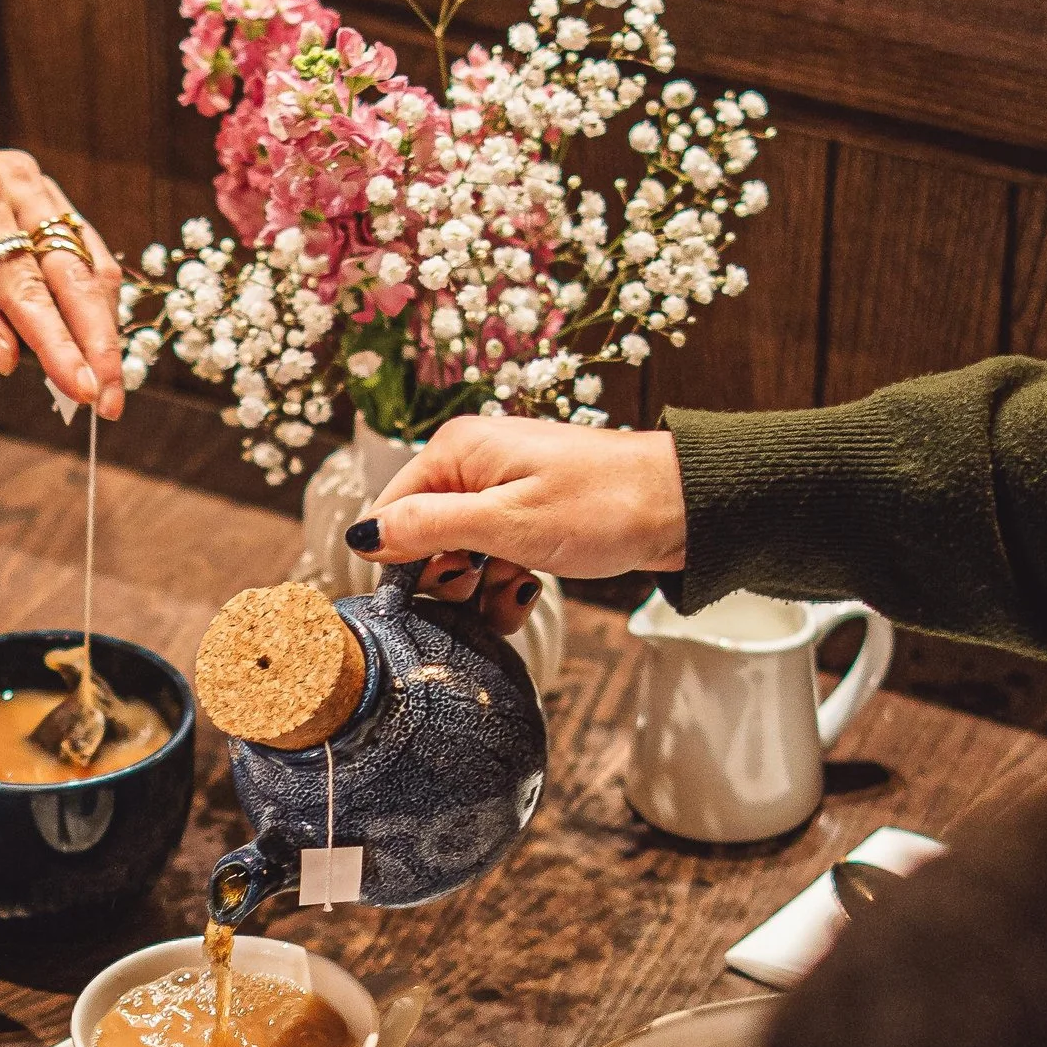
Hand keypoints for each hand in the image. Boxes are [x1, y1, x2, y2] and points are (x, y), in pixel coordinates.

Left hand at [0, 143, 124, 417]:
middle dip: (97, 342)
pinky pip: (83, 254)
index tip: (83, 389)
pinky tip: (95, 345)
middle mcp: (15, 183)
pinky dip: (92, 301)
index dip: (57, 341)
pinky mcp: (47, 199)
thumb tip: (8, 362)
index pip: (24, 282)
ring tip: (106, 386)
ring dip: (103, 327)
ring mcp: (37, 186)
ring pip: (89, 263)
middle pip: (72, 272)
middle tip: (110, 402)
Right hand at [352, 415, 687, 587]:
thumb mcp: (506, 523)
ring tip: (516, 594)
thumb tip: (363, 535)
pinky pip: (493, 558)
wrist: (683, 505)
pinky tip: (528, 591)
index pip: (390, 513)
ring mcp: (502, 490)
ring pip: (460, 556)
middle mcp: (472, 464)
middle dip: (447, 580)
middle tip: (481, 592)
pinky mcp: (528, 515)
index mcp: (456, 451)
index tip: (440, 591)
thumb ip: (430, 527)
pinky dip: (504, 583)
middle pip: (422, 538)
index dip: (404, 563)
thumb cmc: (602, 504)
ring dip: (480, 590)